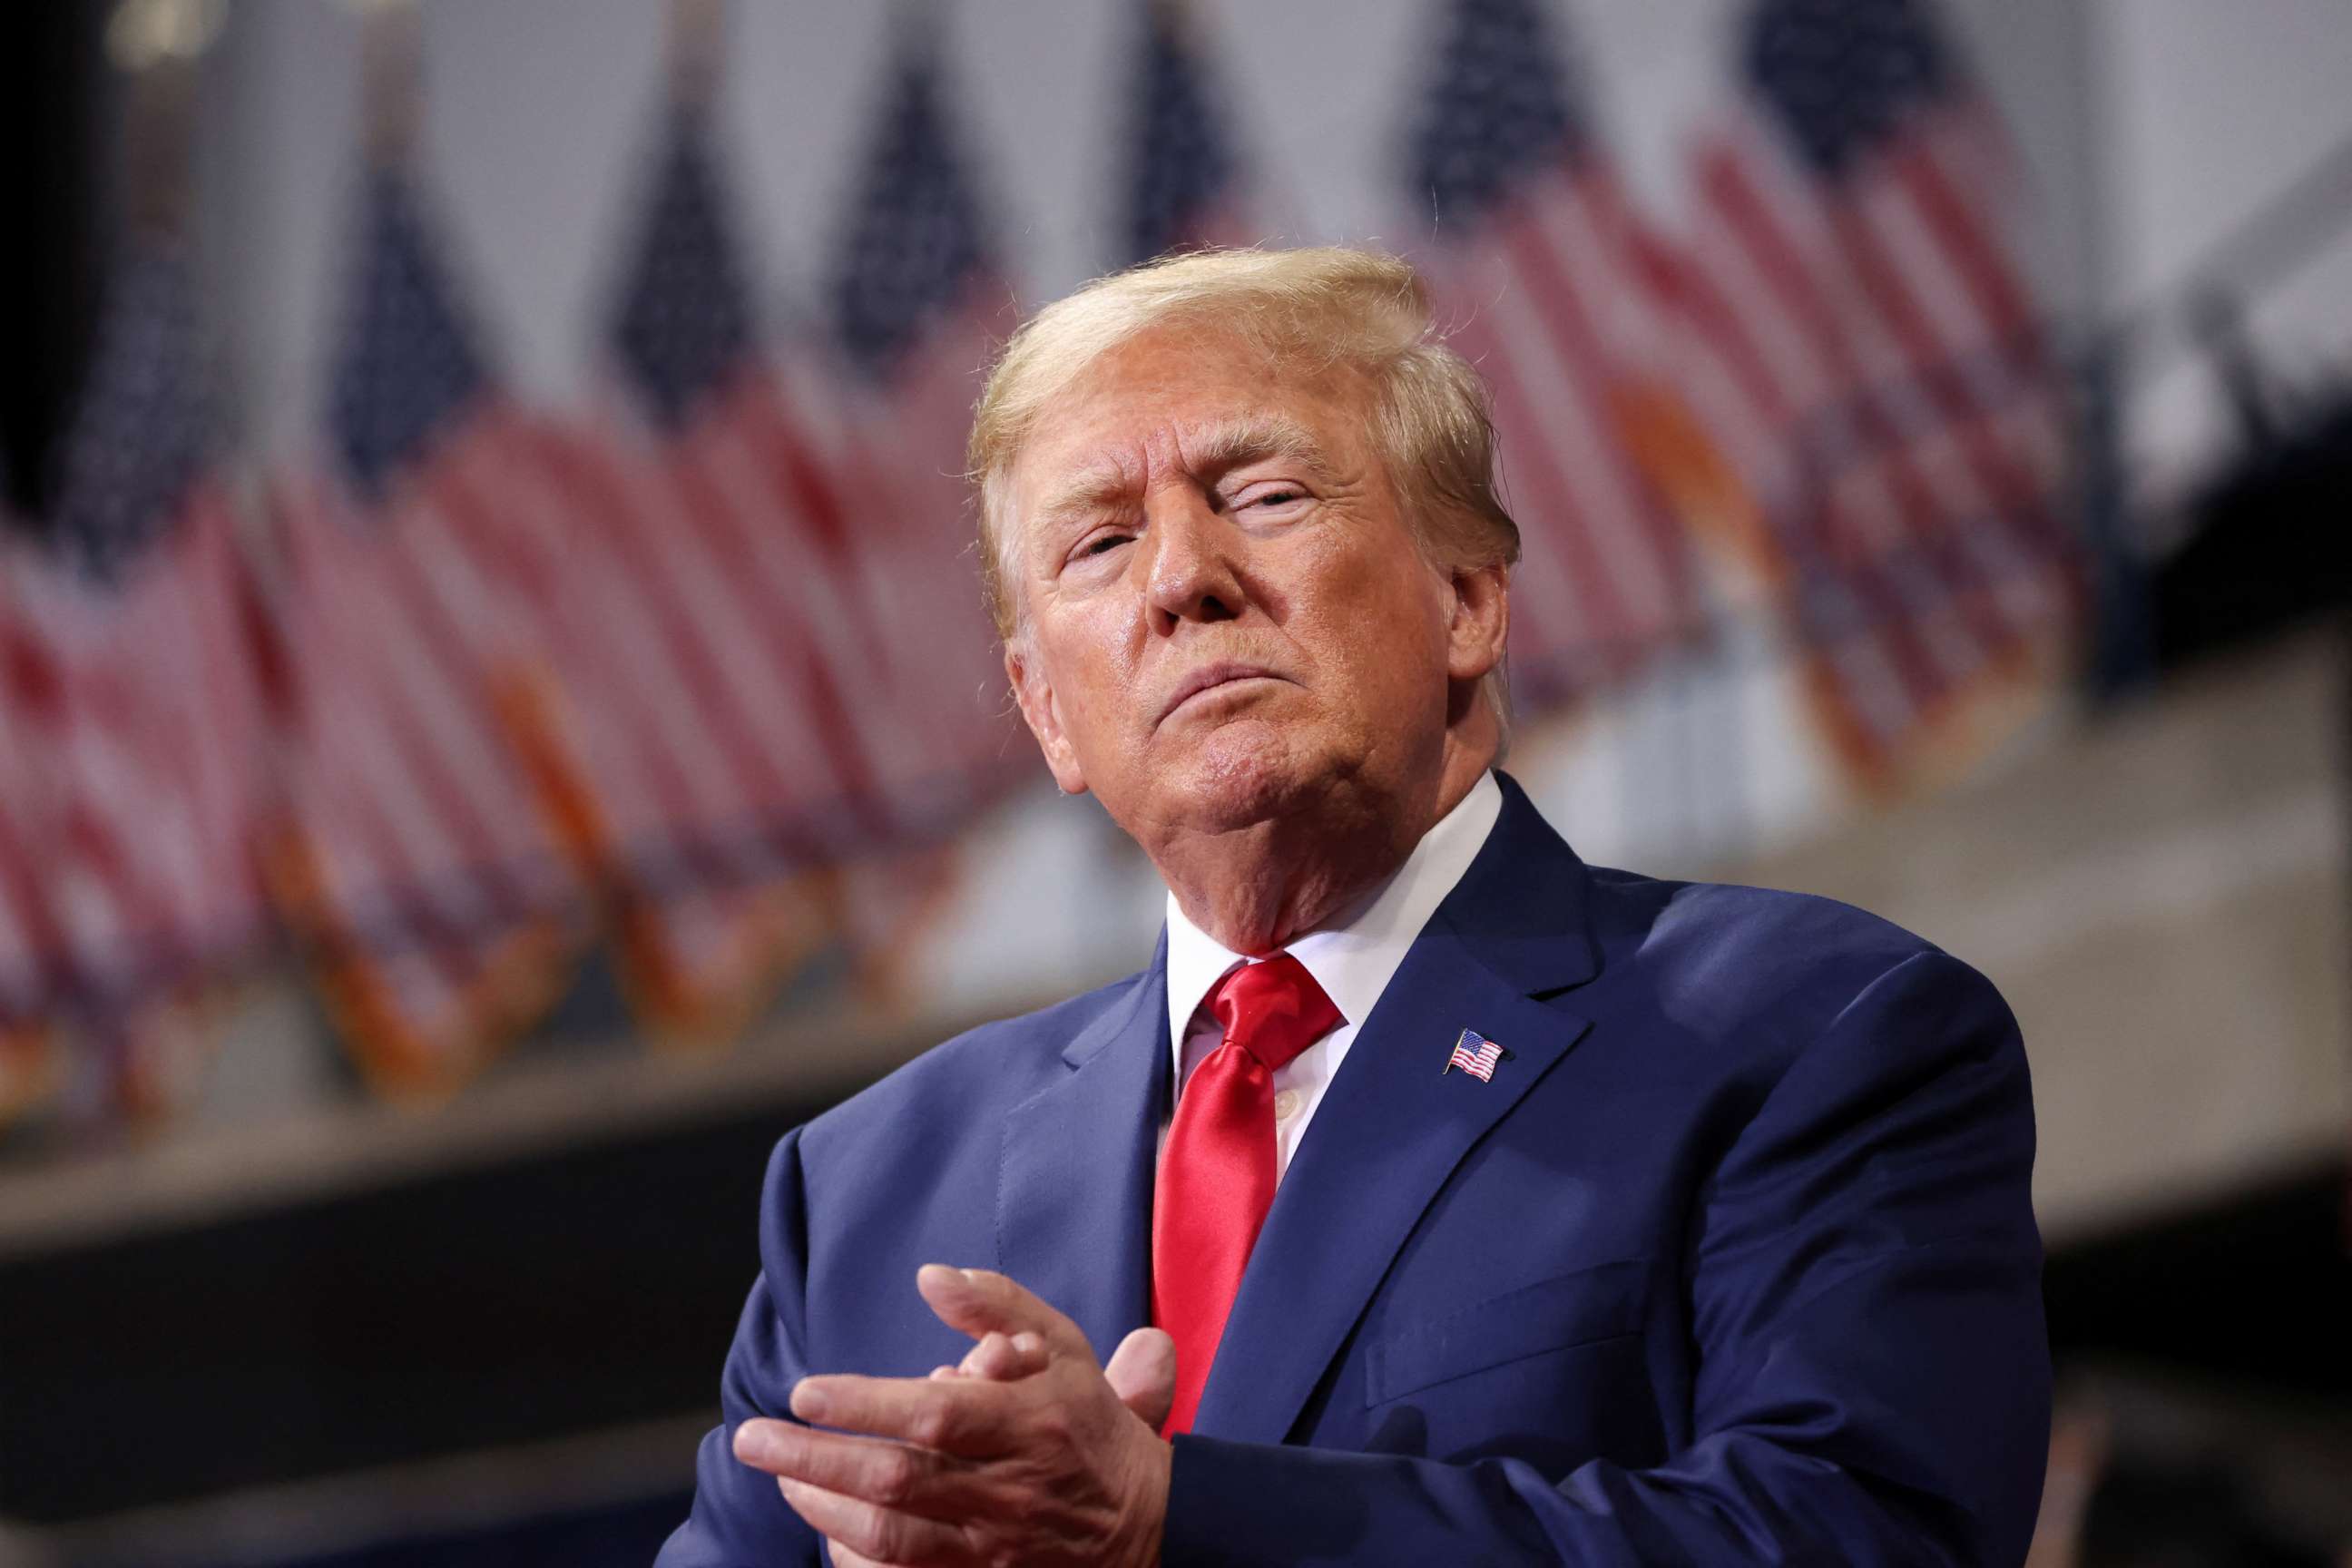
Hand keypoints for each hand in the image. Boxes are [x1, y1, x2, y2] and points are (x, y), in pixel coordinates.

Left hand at [733, 1264, 1176, 1567]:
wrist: (1149, 1525)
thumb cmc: (1090, 1424)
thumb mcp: (1063, 1347)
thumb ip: (997, 1305)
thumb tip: (930, 1276)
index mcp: (1031, 1422)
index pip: (938, 1416)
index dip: (866, 1405)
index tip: (805, 1392)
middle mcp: (1010, 1488)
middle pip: (900, 1480)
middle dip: (817, 1460)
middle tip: (753, 1439)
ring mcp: (994, 1543)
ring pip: (894, 1537)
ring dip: (825, 1507)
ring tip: (781, 1475)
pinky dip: (856, 1554)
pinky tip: (825, 1525)